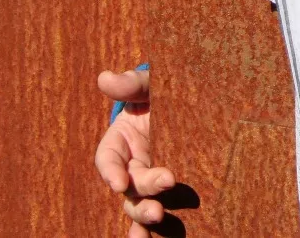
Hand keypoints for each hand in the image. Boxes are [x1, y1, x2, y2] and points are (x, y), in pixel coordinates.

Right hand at [94, 67, 174, 237]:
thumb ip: (133, 83)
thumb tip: (106, 78)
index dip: (109, 172)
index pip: (108, 159)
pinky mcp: (172, 189)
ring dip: (146, 216)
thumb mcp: (152, 83)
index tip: (118, 182)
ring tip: (158, 220)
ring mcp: (151, 178)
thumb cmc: (165, 90)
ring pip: (141, 204)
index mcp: (122, 140)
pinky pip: (163, 211)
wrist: (193, 99)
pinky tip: (162, 237)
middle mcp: (133, 164)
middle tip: (160, 200)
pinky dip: (160, 228)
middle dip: (142, 195)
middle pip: (129, 187)